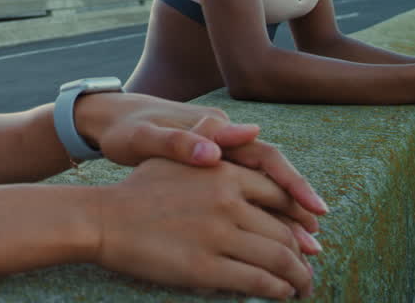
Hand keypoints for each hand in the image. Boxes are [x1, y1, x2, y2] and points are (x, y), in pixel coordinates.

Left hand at [77, 93, 326, 225]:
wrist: (112, 120)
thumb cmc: (125, 131)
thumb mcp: (143, 138)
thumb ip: (177, 144)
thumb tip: (214, 154)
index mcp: (214, 129)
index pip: (264, 155)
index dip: (291, 182)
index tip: (312, 208)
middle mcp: (224, 138)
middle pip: (271, 172)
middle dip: (296, 203)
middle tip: (317, 238)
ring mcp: (219, 153)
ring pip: (261, 183)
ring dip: (282, 211)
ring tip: (305, 245)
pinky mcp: (211, 167)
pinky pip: (245, 190)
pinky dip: (260, 212)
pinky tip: (270, 236)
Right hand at [93, 158, 318, 299]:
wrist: (102, 218)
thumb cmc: (138, 188)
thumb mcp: (173, 154)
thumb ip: (210, 139)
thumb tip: (249, 127)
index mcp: (224, 173)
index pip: (279, 194)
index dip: (300, 215)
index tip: (311, 230)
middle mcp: (227, 201)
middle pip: (284, 229)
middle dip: (303, 251)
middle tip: (311, 263)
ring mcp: (218, 235)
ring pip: (278, 258)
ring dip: (298, 276)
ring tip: (302, 286)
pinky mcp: (205, 268)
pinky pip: (256, 281)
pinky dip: (276, 289)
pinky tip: (280, 293)